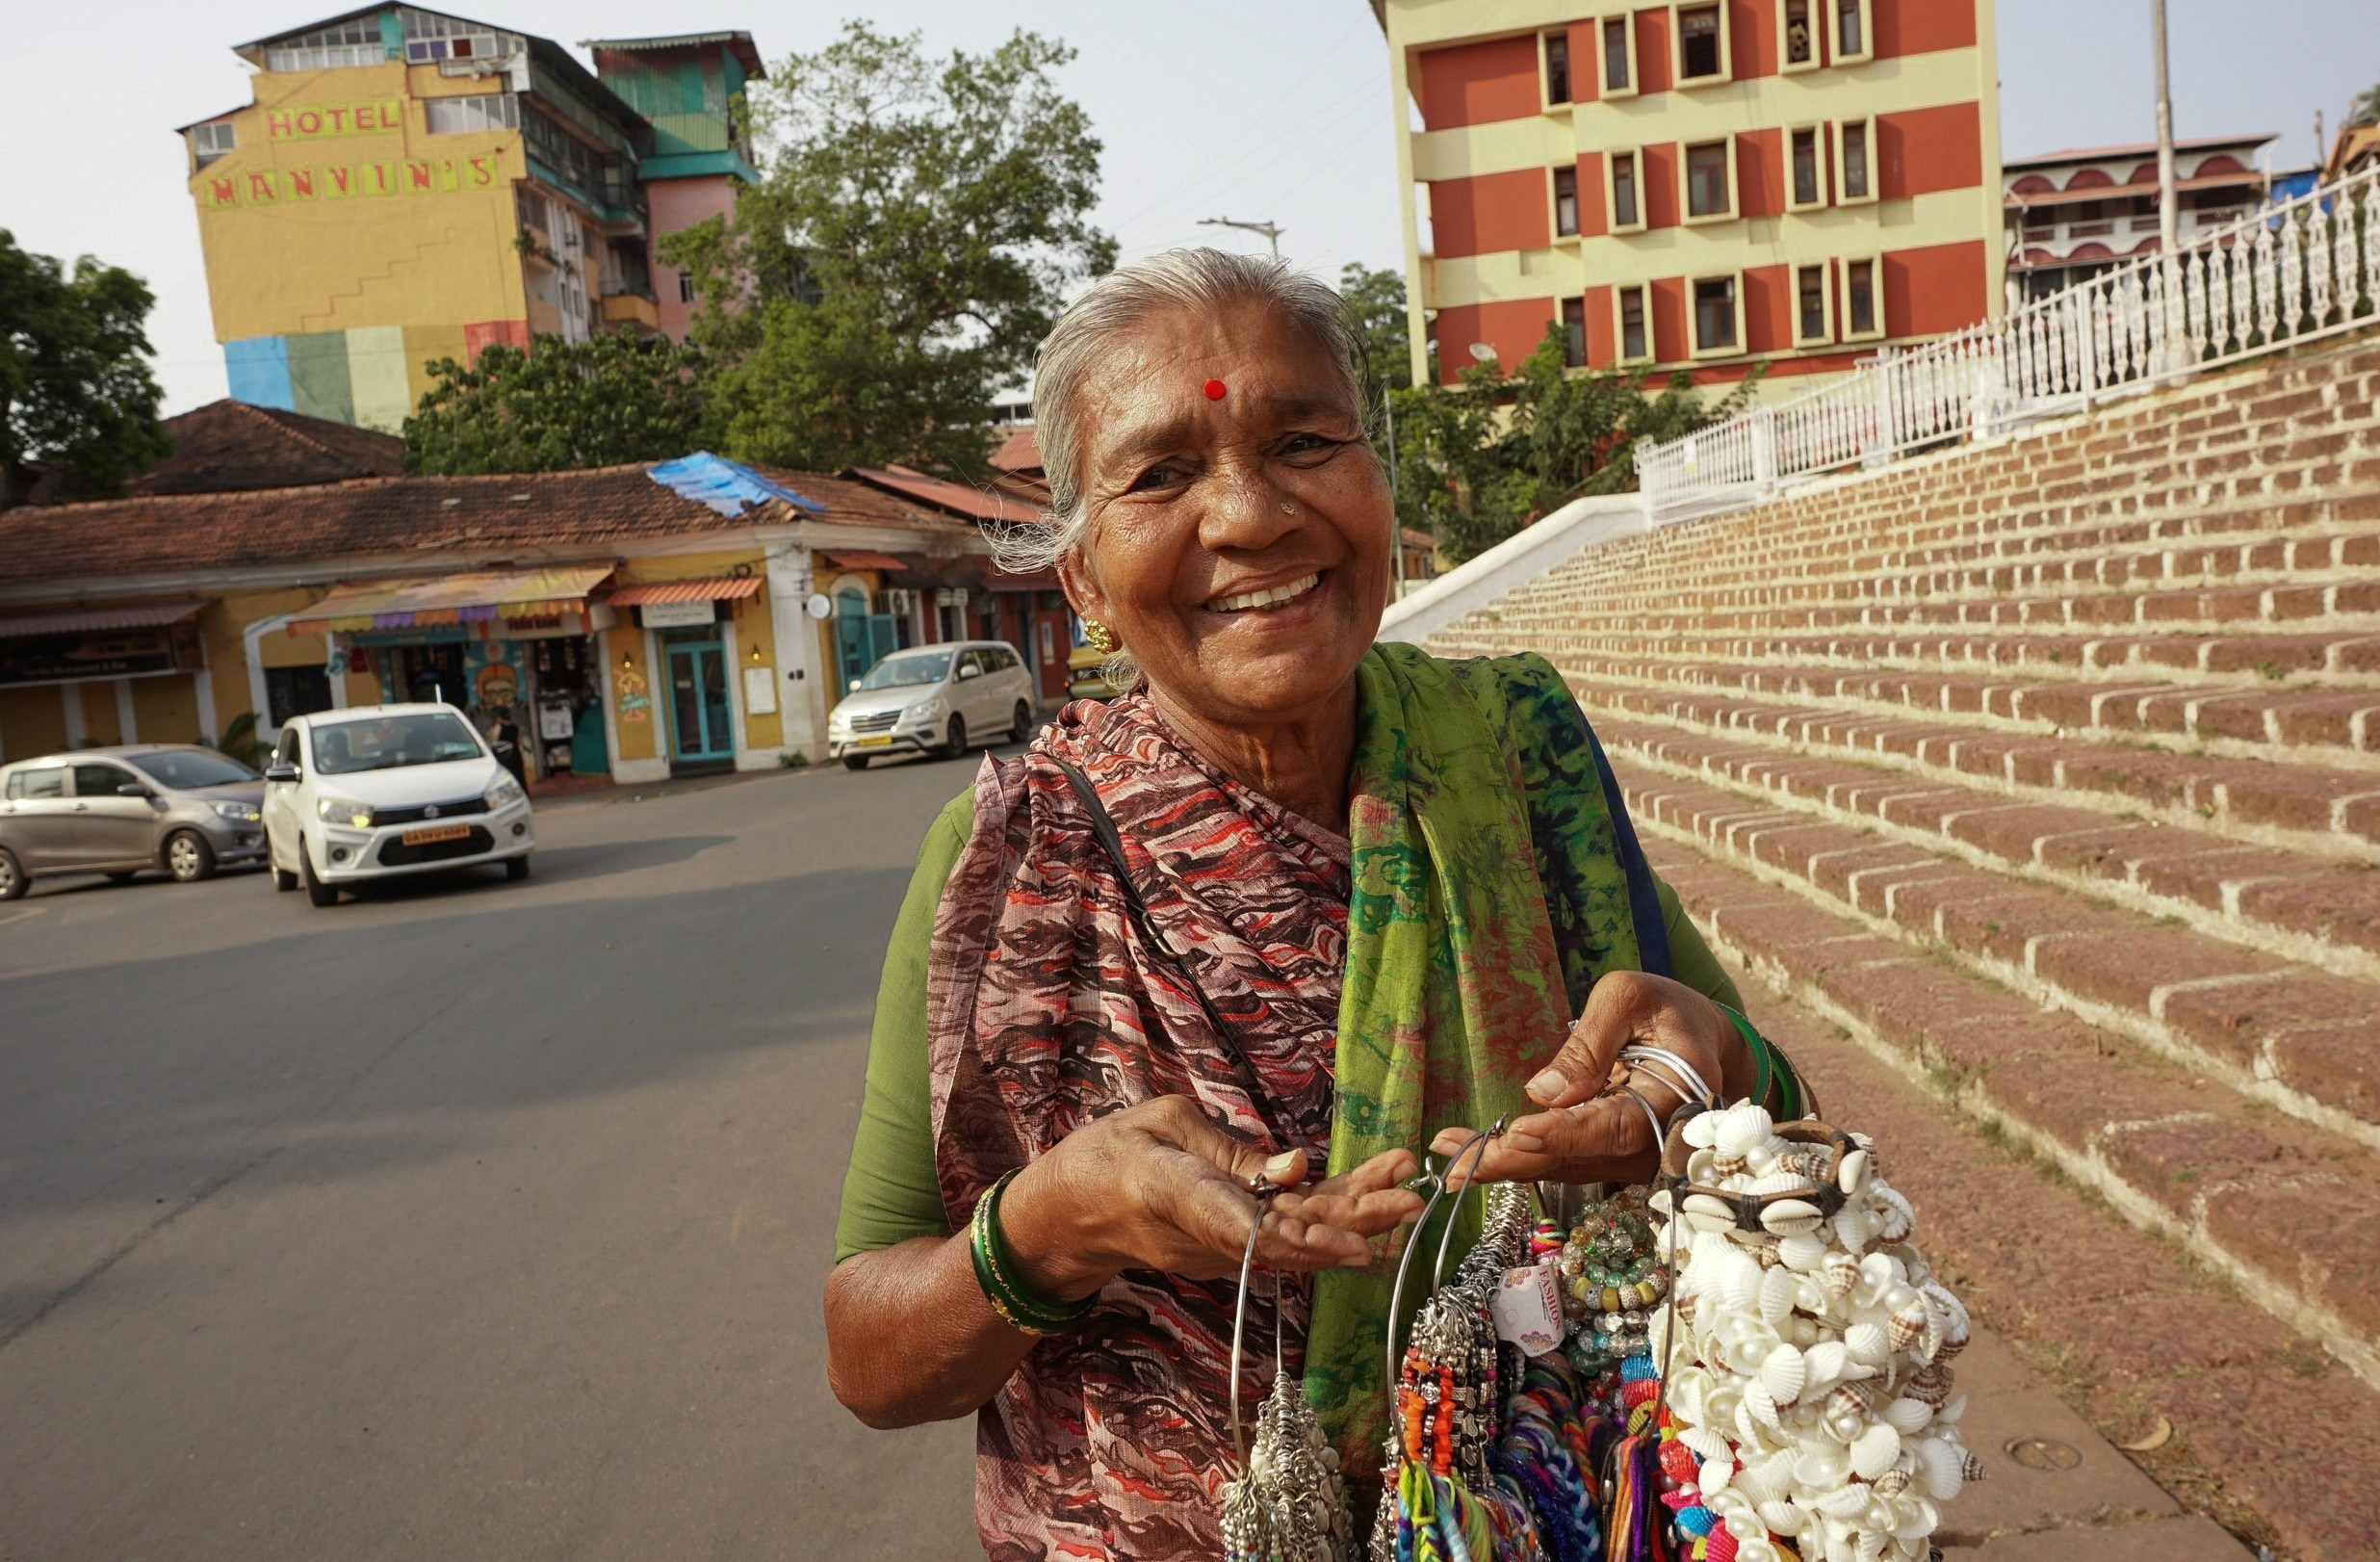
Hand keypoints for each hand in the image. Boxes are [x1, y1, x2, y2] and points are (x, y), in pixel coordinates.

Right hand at [999, 1095, 1425, 1301]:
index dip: (1298, 1236)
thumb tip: (1299, 1166)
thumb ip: (1231, 1147)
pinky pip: (1285, 1240)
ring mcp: (1217, 1251)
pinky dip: (1330, 1224)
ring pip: (1295, 1242)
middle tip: (1409, 1200)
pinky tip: (1375, 1203)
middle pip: (1288, 1238)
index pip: (1240, 1222)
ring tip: (1406, 1191)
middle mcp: (1204, 1234)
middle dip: (1352, 1223)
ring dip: (1353, 1221)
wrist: (1067, 1215)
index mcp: (1174, 1192)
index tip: (1348, 1244)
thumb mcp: (1161, 1121)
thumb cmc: (1110, 1152)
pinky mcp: (1227, 1251)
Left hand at [1428, 971, 1750, 1186]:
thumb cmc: (1663, 1008)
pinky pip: (1564, 1162)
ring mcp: (1636, 1156)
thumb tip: (1543, 1093)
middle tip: (1455, 1162)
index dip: (1566, 1134)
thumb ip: (1590, 1041)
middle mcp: (1658, 1139)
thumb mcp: (1628, 997)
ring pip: (1565, 1167)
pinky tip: (1472, 1153)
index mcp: (1677, 1094)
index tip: (1517, 1134)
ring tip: (1448, 1153)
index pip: (1617, 1126)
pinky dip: (1518, 1158)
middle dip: (1515, 1161)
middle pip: (1582, 1160)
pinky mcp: (1613, 1158)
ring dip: (1505, 1164)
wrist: (1698, 1039)